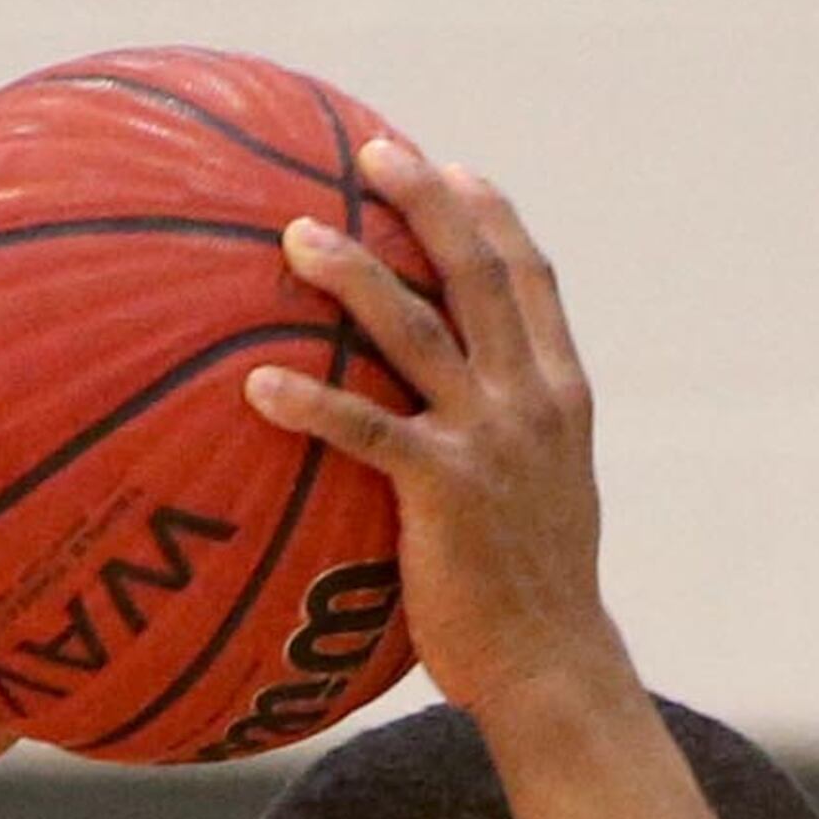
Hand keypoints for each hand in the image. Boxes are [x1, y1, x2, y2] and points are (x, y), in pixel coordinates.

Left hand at [246, 141, 616, 720]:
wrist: (553, 668)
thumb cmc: (533, 600)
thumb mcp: (544, 500)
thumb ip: (513, 444)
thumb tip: (461, 427)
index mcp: (561, 394)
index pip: (530, 278)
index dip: (491, 214)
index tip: (452, 168)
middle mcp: (531, 401)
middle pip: (476, 271)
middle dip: (424, 201)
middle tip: (372, 150)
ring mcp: (490, 441)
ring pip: (417, 328)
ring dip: (355, 274)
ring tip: (296, 235)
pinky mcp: (445, 491)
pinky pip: (366, 430)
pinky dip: (312, 401)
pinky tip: (257, 384)